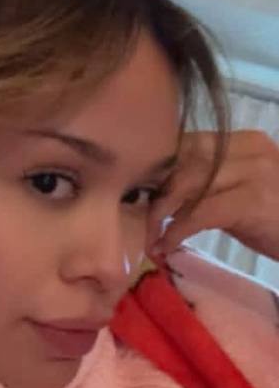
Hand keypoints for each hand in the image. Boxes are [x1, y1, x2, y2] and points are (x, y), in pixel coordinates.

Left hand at [146, 129, 278, 261]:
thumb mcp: (242, 193)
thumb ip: (209, 186)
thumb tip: (162, 195)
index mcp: (244, 142)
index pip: (187, 143)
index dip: (156, 166)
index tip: (135, 189)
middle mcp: (248, 149)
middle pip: (182, 158)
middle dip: (154, 187)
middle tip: (136, 213)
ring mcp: (253, 172)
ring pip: (187, 182)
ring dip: (160, 211)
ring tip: (148, 234)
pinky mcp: (253, 200)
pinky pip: (200, 212)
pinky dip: (176, 230)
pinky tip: (165, 245)